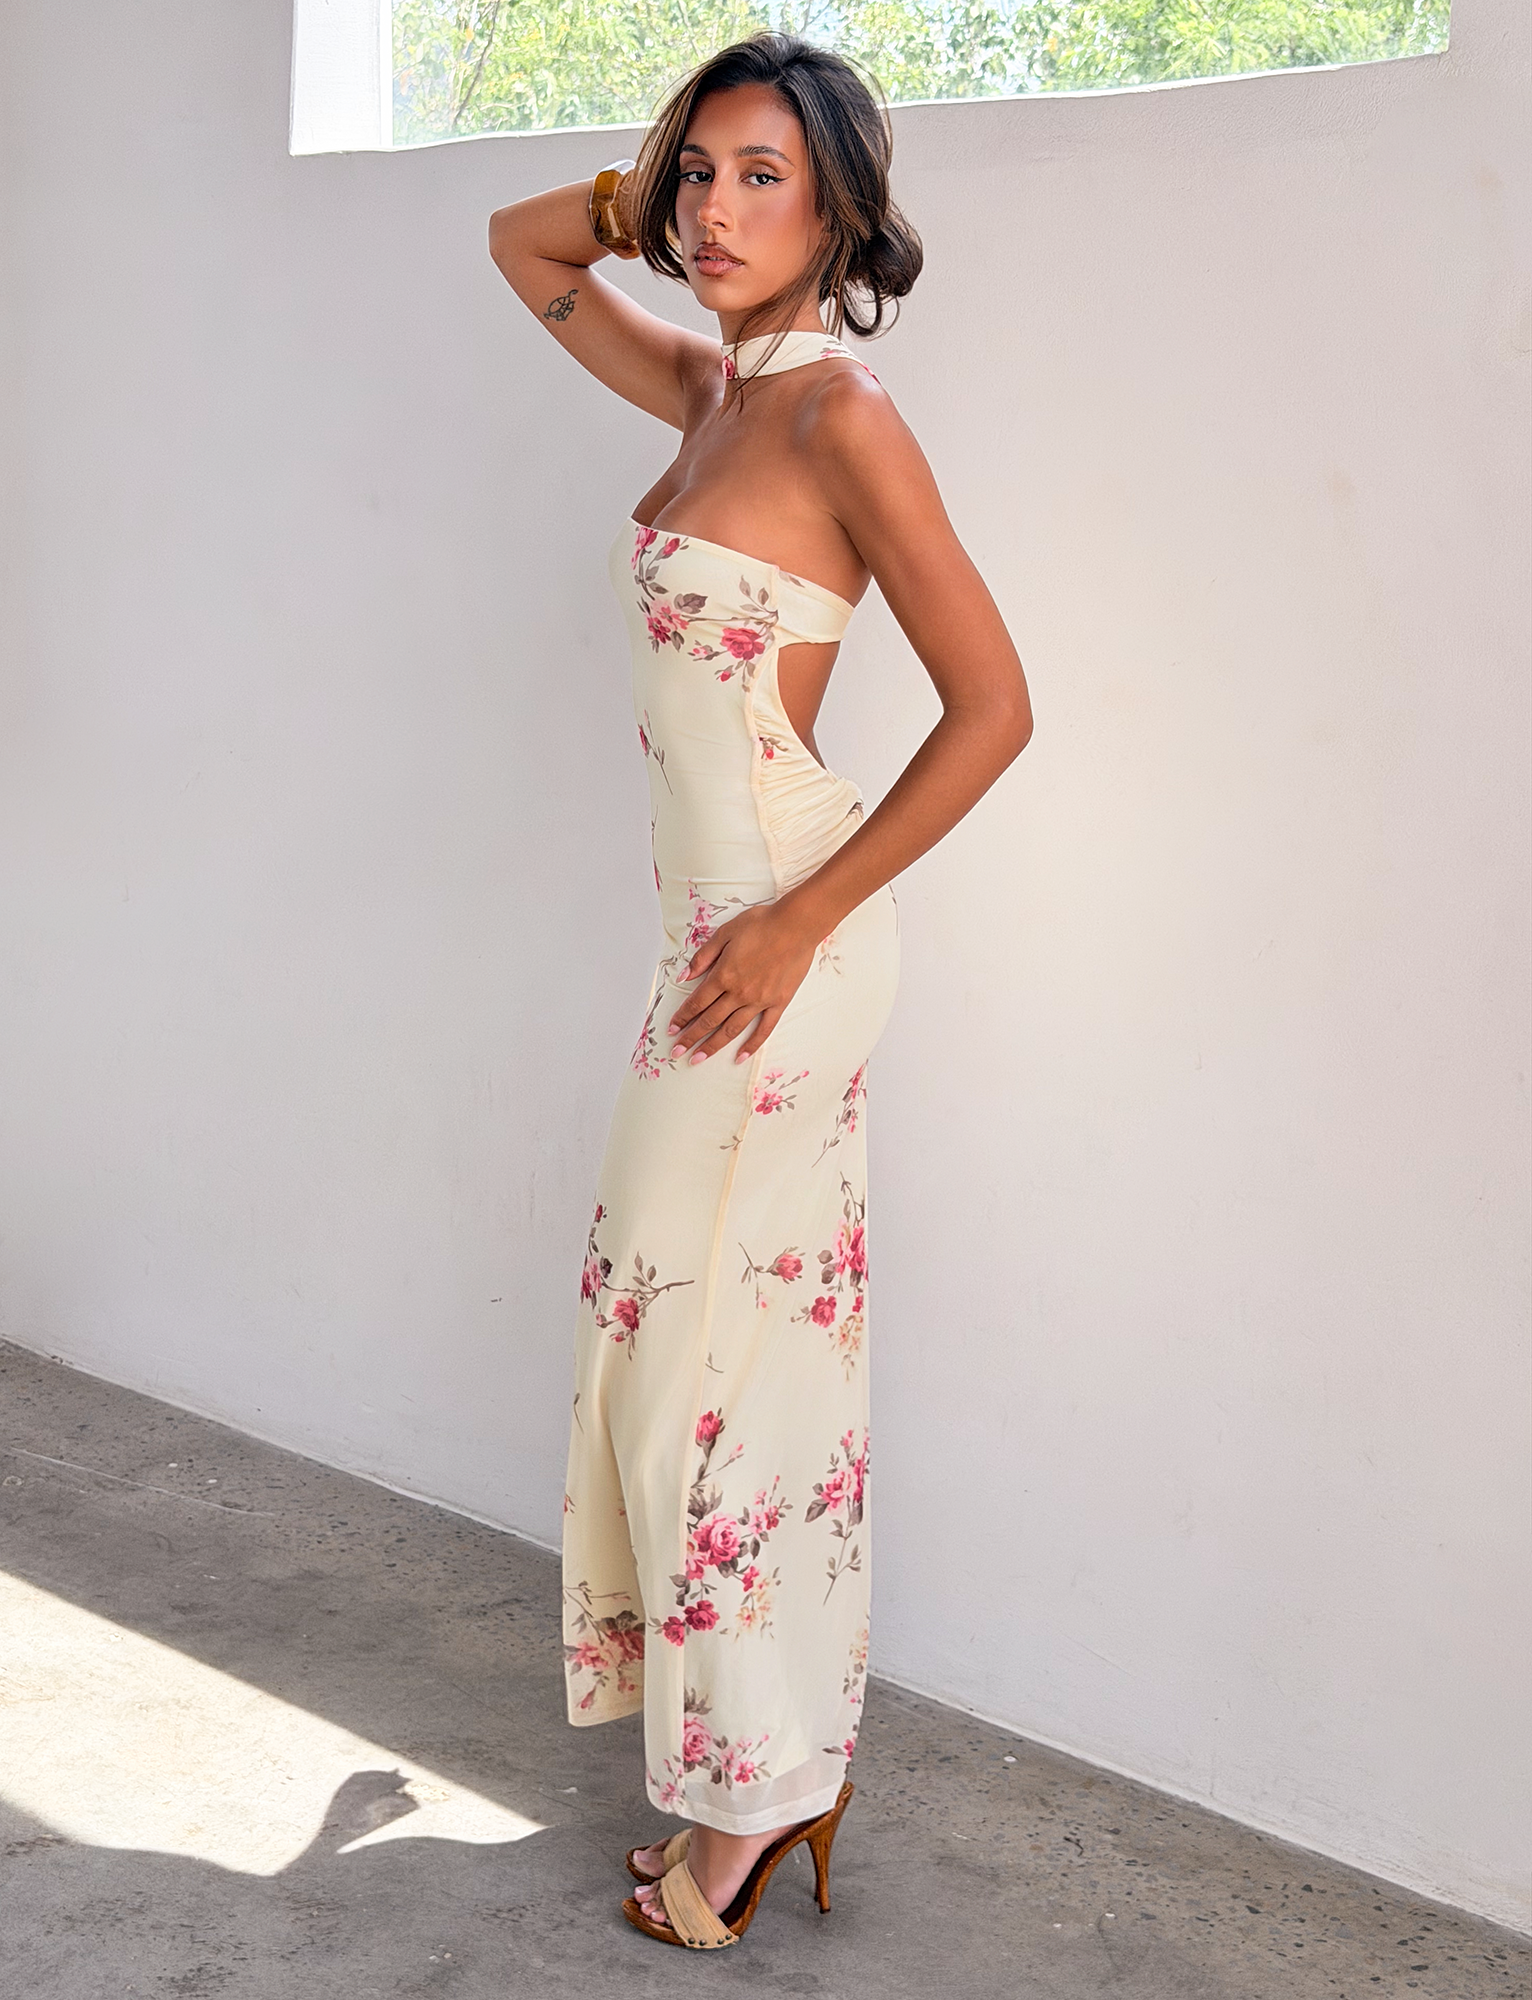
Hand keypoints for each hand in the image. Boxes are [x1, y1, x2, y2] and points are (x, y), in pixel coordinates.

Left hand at [668, 902, 820, 1064]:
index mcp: (724, 975)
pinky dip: (751, 1045)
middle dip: (690, 1038)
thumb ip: (703, 957)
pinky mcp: (778, 1003)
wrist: (796, 925)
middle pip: (709, 1021)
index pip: (696, 1002)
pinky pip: (763, 1029)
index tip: (671, 1029)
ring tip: (698, 1059)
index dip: (682, 1017)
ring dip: (713, 1046)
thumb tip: (683, 976)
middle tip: (677, 1052)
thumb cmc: (761, 924)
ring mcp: (759, 1001)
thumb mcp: (725, 933)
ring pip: (731, 1029)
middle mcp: (739, 993)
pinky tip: (739, 1057)